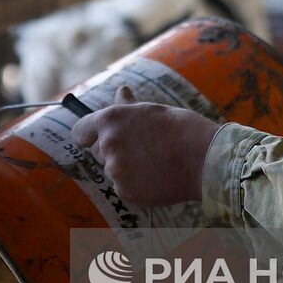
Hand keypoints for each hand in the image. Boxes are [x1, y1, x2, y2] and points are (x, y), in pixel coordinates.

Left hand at [69, 85, 219, 206]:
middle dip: (114, 152)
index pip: (80, 131)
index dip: (88, 136)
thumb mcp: (150, 110)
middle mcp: (107, 144)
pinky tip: (156, 176)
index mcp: (110, 120)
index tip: (95, 139)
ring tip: (154, 162)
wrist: (203, 158)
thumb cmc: (180, 129)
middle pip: (97, 153)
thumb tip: (121, 90)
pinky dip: (136, 185)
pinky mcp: (125, 191)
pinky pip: (124, 188)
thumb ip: (128, 105)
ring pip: (112, 171)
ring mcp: (115, 170)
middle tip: (142, 149)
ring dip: (126, 169)